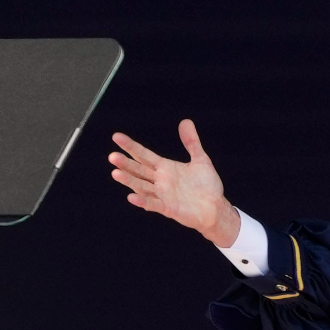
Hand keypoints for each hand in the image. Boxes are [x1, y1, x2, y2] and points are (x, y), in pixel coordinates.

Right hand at [109, 119, 240, 245]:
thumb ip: (191, 142)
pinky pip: (153, 204)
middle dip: (125, 163)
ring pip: (141, 186)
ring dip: (129, 181)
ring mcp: (163, 195)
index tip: (116, 136)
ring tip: (115, 173)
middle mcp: (160, 180)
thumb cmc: (207, 186)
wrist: (216, 208)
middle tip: (112, 156)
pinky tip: (132, 197)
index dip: (130, 146)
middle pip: (138, 170)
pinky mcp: (169, 208)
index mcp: (165, 167)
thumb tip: (186, 122)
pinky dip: (143, 201)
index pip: (143, 154)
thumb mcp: (200, 160)